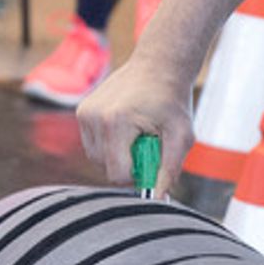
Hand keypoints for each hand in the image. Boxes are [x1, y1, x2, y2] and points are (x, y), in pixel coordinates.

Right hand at [77, 55, 193, 195]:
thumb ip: (170, 169)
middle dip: (128, 165)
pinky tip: (126, 128)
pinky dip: (110, 145)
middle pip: (105, 169)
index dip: (138, 175)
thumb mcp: (181, 136)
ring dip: (118, 155)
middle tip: (148, 143)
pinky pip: (93, 146)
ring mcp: (84, 113)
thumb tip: (159, 199)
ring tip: (137, 134)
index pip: (117, 174)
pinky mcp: (82, 112)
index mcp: (116, 121)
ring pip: (97, 159)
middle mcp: (94, 117)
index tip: (153, 159)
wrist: (158, 66)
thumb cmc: (173, 101)